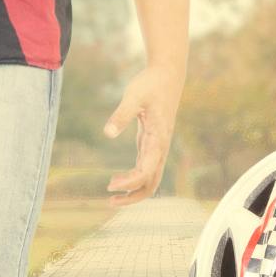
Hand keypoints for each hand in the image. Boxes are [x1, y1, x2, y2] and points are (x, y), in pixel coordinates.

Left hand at [103, 63, 183, 205]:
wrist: (168, 75)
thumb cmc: (151, 84)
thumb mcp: (134, 95)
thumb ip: (121, 114)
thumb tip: (107, 133)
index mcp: (158, 139)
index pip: (146, 171)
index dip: (130, 182)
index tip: (111, 184)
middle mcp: (160, 148)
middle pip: (151, 184)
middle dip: (133, 196)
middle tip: (109, 202)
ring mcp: (158, 148)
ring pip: (150, 180)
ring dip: (134, 192)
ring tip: (112, 198)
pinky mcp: (152, 144)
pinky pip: (146, 169)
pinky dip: (134, 180)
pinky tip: (119, 181)